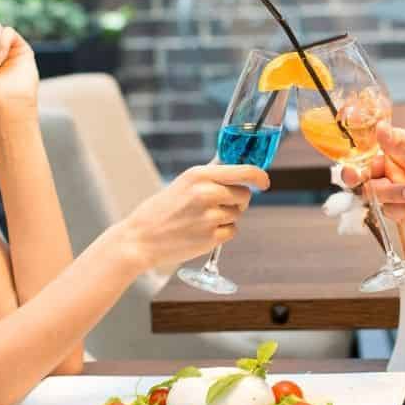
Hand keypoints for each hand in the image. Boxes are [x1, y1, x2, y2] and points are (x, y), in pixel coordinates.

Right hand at [127, 162, 270, 269]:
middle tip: (215, 206)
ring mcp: (210, 216)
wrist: (140, 239)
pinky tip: (201, 232)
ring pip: (238, 214)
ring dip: (226, 217)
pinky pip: (232, 231)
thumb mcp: (184, 183)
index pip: (245, 171)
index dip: (259, 177)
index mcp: (200, 174)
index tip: (264, 183)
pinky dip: (222, 233)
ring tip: (200, 220)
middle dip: (237, 201)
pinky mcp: (211, 237)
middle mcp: (207, 192)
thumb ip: (211, 175)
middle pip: (244, 195)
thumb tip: (235, 165)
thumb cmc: (162, 209)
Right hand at [345, 123, 404, 239]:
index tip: (353, 164)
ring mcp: (400, 193)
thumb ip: (402, 144)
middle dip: (363, 179)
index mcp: (402, 151)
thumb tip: (379, 127)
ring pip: (376, 196)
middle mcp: (398, 171)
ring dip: (395, 195)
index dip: (358, 158)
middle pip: (366, 175)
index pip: (370, 151)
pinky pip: (391, 213)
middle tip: (359, 178)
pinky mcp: (404, 213)